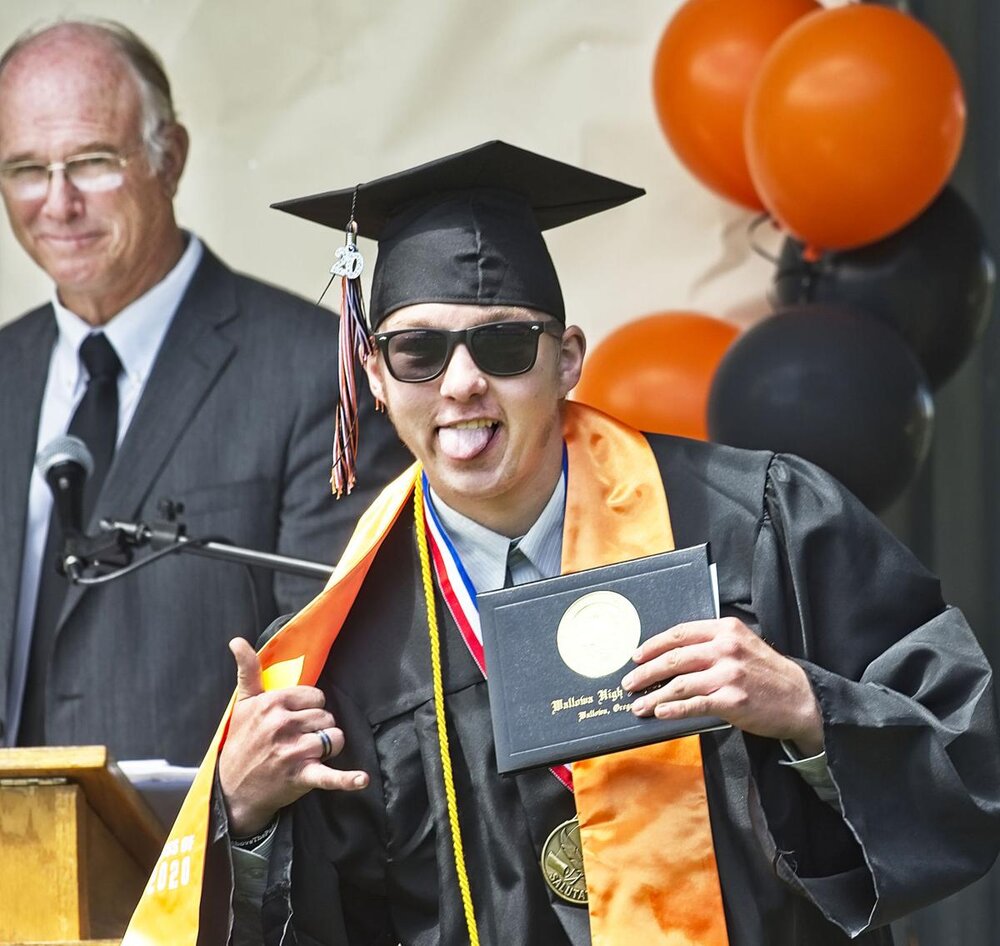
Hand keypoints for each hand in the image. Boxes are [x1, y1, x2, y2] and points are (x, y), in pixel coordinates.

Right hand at [218, 637, 368, 836]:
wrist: (232, 790)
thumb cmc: (242, 742)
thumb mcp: (243, 704)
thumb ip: (248, 670)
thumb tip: (237, 640)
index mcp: (272, 703)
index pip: (316, 696)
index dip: (310, 708)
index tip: (295, 719)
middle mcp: (283, 725)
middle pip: (327, 716)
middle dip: (318, 727)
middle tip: (297, 739)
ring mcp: (293, 751)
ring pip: (335, 738)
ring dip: (328, 747)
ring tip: (307, 754)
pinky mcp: (301, 776)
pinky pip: (330, 776)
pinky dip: (347, 780)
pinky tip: (362, 780)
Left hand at [621, 617, 823, 755]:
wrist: (801, 699)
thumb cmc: (767, 673)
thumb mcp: (743, 645)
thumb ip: (713, 644)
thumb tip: (671, 655)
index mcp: (725, 630)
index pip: (679, 633)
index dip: (653, 645)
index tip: (636, 656)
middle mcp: (725, 649)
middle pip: (674, 658)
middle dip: (646, 672)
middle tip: (629, 683)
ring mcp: (729, 675)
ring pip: (679, 684)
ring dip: (654, 696)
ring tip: (638, 705)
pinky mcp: (732, 701)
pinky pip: (694, 704)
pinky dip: (673, 709)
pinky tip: (660, 713)